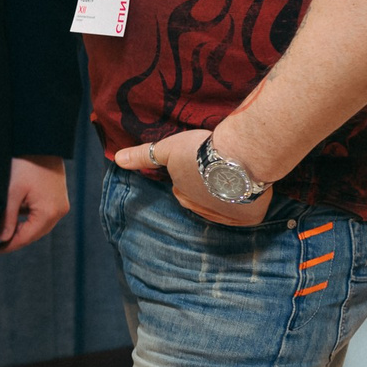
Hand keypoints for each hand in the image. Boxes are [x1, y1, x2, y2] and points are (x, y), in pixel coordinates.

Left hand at [0, 156, 69, 251]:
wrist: (40, 142)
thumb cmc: (25, 164)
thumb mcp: (12, 192)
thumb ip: (8, 218)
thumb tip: (2, 237)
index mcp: (49, 212)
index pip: (27, 237)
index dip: (10, 244)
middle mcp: (59, 211)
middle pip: (35, 233)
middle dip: (16, 238)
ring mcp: (61, 204)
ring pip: (39, 224)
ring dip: (23, 227)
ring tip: (3, 228)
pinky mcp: (58, 197)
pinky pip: (43, 214)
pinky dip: (29, 217)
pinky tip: (15, 214)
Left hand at [113, 128, 272, 226]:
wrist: (236, 157)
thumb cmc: (199, 150)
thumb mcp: (168, 149)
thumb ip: (143, 155)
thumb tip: (117, 160)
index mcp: (182, 194)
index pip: (182, 189)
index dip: (191, 177)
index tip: (200, 166)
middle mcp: (202, 210)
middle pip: (203, 200)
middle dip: (208, 188)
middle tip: (219, 169)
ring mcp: (226, 216)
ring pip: (225, 207)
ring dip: (228, 195)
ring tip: (236, 176)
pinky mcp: (249, 218)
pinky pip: (247, 213)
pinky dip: (248, 203)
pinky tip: (249, 189)